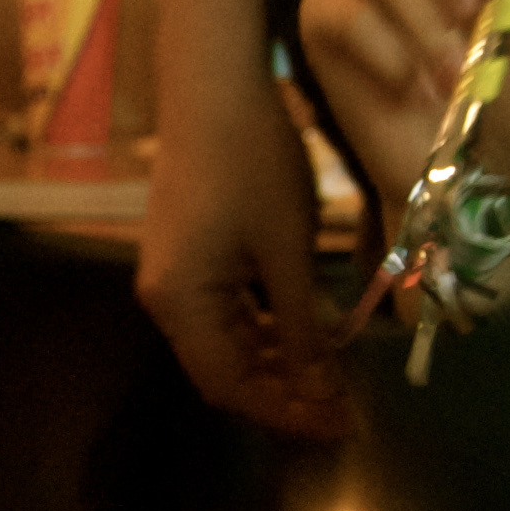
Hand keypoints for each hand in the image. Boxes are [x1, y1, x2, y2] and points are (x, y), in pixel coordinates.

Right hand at [138, 79, 352, 438]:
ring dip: (274, 360)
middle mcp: (165, 296)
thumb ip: (303, 326)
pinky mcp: (186, 250)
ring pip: (224, 340)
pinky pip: (222, 308)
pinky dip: (262, 325)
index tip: (341, 423)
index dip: (285, 412)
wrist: (214, 88)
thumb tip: (323, 390)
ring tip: (332, 371)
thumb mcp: (288, 250)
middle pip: (221, 368)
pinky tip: (304, 326)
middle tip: (345, 404)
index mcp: (181, 302)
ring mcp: (172, 272)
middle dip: (282, 391)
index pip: (229, 386)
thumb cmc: (253, 164)